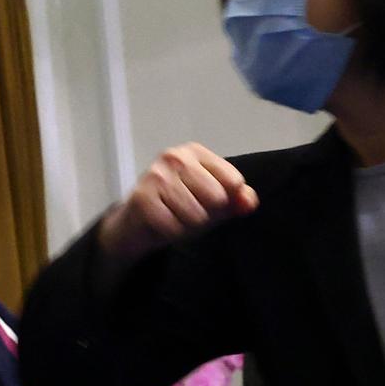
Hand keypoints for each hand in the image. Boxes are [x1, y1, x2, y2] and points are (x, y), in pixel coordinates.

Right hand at [98, 142, 257, 260]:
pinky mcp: (143, 199)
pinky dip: (173, 233)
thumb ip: (237, 199)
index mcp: (194, 152)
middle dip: (206, 214)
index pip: (233, 181)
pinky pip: (175, 227)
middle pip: (217, 198)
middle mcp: (174, 157)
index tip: (207, 200)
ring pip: (197, 215)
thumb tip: (249, 201)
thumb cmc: (177, 207)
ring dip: (188, 225)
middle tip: (187, 211)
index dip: (226, 200)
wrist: (135, 223)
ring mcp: (156, 176)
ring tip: (174, 216)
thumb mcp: (213, 202)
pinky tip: (162, 224)